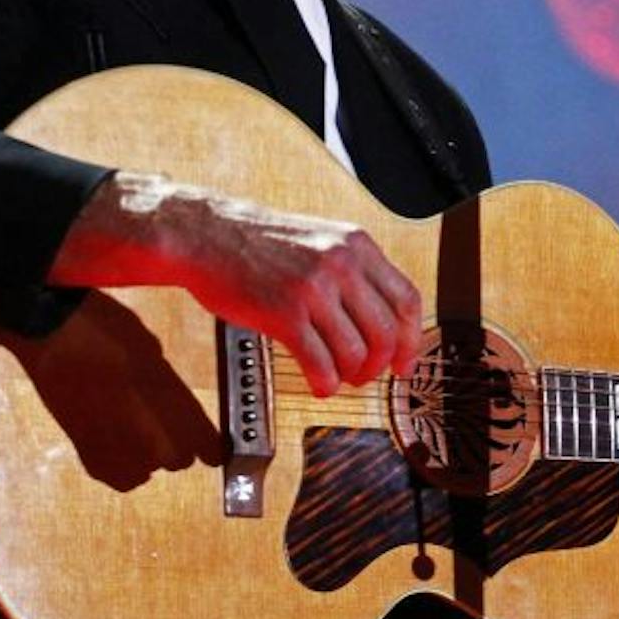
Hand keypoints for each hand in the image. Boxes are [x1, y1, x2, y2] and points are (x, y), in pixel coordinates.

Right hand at [50, 170, 423, 396]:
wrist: (206, 234)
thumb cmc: (261, 243)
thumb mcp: (322, 241)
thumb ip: (355, 272)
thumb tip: (385, 322)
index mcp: (357, 246)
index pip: (407, 300)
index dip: (412, 340)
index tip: (404, 363)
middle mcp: (342, 264)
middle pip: (386, 332)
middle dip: (379, 365)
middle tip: (364, 376)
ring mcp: (313, 288)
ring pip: (356, 352)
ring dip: (350, 376)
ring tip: (337, 377)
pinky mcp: (284, 313)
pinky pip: (320, 363)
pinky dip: (325, 383)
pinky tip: (319, 384)